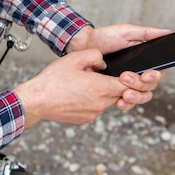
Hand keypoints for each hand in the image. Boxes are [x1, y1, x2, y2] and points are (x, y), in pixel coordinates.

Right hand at [13, 49, 161, 126]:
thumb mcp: (75, 59)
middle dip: (122, 86)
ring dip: (105, 92)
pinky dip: (93, 100)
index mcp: (101, 87)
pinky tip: (80, 92)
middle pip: (122, 94)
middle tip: (120, 77)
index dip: (136, 79)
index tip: (138, 74)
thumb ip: (95, 56)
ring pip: (108, 101)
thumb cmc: (53, 80)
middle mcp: (101, 103)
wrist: (37, 101)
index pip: (130, 84)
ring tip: (90, 82)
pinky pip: (97, 108)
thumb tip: (103, 62)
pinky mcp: (86, 119)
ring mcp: (94, 113)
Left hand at [64, 23, 171, 108]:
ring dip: (135, 97)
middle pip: (150, 87)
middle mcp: (138, 74)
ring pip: (141, 97)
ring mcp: (127, 84)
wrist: (83, 45)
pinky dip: (126, 104)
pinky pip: (126, 103)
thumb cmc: (105, 37)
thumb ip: (146, 33)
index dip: (155, 76)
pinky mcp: (115, 91)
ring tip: (124, 93)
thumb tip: (168, 32)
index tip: (147, 74)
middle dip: (140, 85)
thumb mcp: (126, 32)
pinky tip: (120, 102)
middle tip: (126, 77)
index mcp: (144, 61)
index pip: (158, 72)